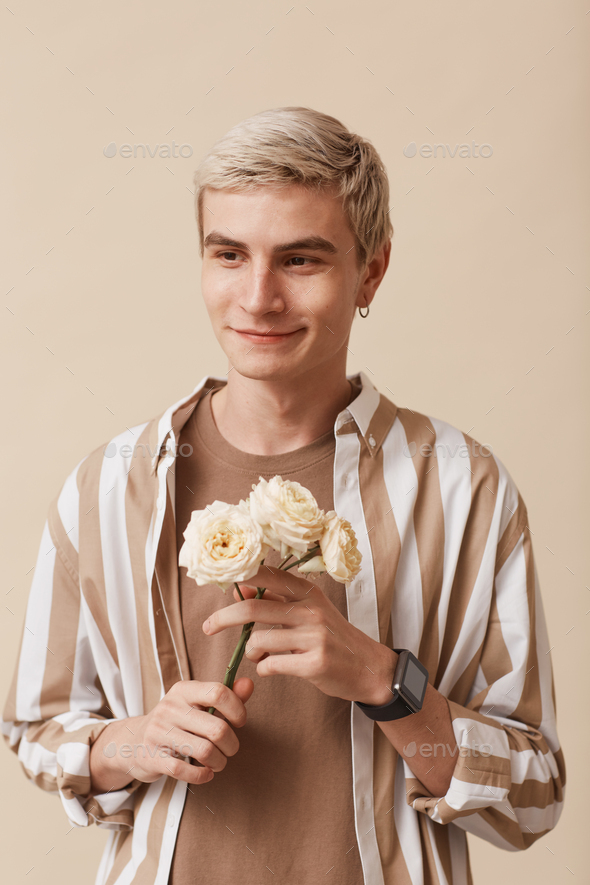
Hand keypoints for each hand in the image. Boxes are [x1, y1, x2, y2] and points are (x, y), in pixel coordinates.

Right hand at [89, 677, 254, 791]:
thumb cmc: (175, 721)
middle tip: (230, 749)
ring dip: (219, 762)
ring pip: (204, 750)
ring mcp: (158, 732)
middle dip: (232, 744)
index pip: (218, 692)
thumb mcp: (196, 704)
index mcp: (183, 690)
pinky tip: (206, 773)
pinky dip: (202, 775)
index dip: (237, 709)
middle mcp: (169, 707)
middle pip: (217, 728)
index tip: (240, 722)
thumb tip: (249, 684)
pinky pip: (183, 770)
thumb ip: (225, 696)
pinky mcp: (151, 757)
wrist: (132, 741)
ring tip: (219, 762)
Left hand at [202, 565, 396, 704]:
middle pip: (252, 608)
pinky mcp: (314, 663)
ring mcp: (314, 636)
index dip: (239, 576)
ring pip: (258, 642)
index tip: (219, 583)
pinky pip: (270, 665)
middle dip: (222, 618)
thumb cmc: (332, 638)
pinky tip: (273, 668)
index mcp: (307, 592)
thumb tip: (238, 589)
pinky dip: (264, 669)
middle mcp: (310, 610)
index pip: (266, 575)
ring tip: (260, 656)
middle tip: (207, 627)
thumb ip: (275, 600)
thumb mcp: (308, 611)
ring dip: (251, 652)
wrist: (368, 667)